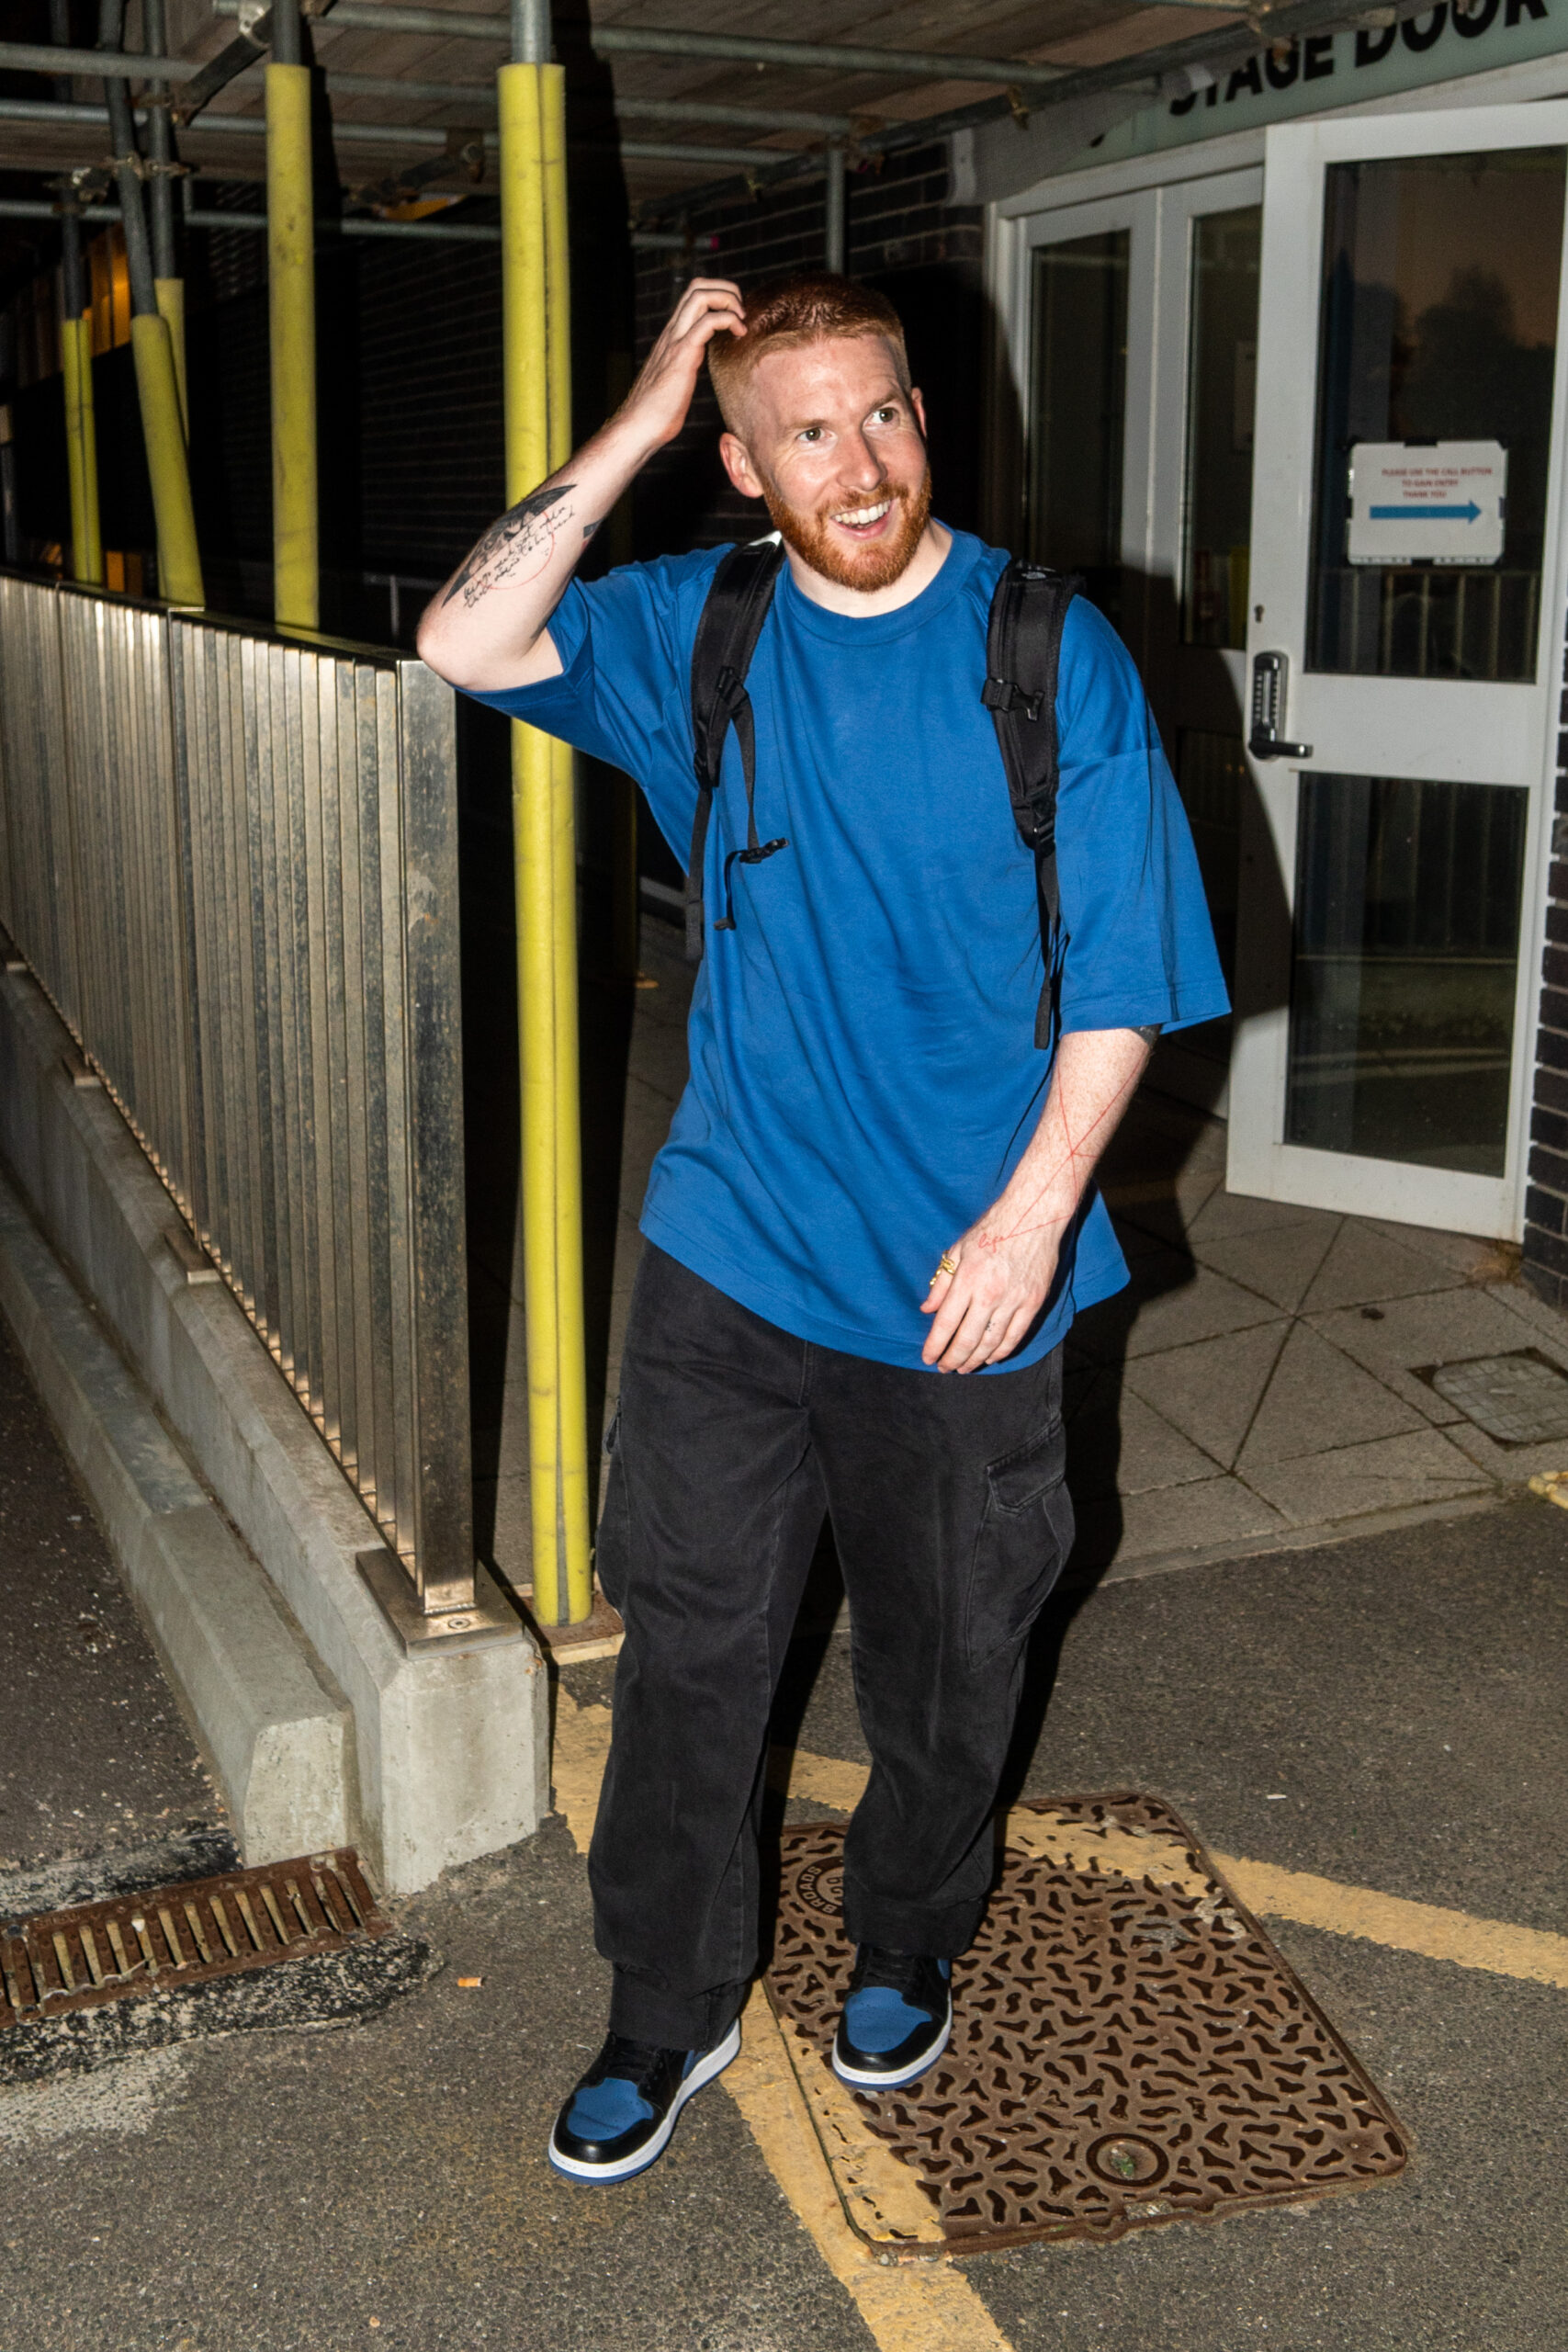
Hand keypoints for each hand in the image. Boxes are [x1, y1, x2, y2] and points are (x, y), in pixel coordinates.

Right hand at [616, 278, 744, 454]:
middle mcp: (672, 332)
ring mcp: (676, 341)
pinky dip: (728, 319)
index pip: (693, 296)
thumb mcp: (676, 378)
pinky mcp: (683, 355)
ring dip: (728, 300)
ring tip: (741, 321)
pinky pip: (707, 322)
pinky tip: (739, 334)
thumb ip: (686, 364)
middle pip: (697, 286)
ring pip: (701, 295)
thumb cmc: (658, 411)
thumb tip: (698, 367)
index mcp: (672, 336)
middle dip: (726, 290)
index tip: (735, 316)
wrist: (640, 427)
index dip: (718, 295)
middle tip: (741, 313)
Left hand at [919, 1215, 1065, 1373]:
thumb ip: (942, 1282)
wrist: (1034, 1216)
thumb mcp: (959, 1250)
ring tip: (964, 1368)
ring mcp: (1014, 1300)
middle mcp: (989, 1294)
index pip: (946, 1323)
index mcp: (967, 1279)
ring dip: (975, 1360)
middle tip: (944, 1368)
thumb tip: (927, 1309)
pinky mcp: (1033, 1302)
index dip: (935, 1345)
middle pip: (967, 1339)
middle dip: (953, 1358)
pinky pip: (1015, 1336)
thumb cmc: (993, 1229)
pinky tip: (990, 1357)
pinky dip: (1001, 1352)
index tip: (928, 1358)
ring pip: (991, 1343)